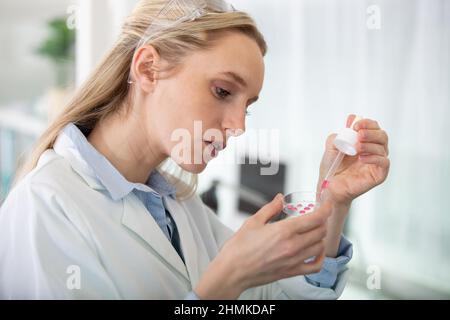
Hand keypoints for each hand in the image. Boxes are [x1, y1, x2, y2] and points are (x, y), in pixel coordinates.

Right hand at [195, 194, 331, 298]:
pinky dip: (320, 257)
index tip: (327, 204)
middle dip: (321, 220)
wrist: (232, 271)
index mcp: (284, 230)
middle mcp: (292, 246)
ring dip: (320, 236)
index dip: (326, 209)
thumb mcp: (253, 222)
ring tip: (313, 230)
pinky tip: (315, 250)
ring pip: (320, 246)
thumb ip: (270, 208)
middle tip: (316, 215)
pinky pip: (316, 266)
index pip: (315, 218)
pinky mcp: (292, 272)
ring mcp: (294, 260)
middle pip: (320, 231)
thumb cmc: (239, 248)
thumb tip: (280, 198)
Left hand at [318, 115, 389, 207]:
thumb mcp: (332, 146)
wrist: (329, 185)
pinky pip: (384, 162)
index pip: (374, 127)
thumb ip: (341, 133)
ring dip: (370, 145)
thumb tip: (352, 118)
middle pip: (382, 135)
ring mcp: (377, 163)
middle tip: (359, 134)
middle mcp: (374, 151)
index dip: (367, 123)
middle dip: (371, 132)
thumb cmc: (332, 167)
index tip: (355, 125)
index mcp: (365, 142)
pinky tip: (362, 158)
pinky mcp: (380, 174)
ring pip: (383, 147)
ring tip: (356, 148)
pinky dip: (374, 157)